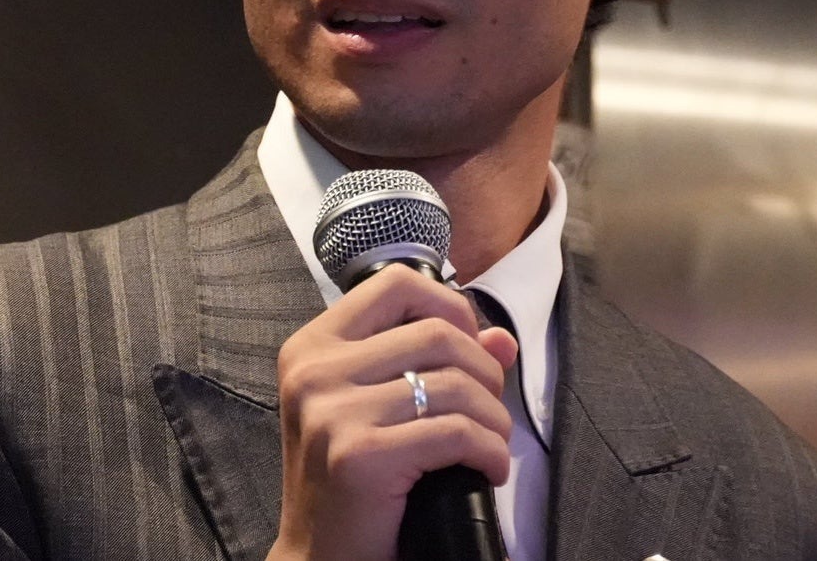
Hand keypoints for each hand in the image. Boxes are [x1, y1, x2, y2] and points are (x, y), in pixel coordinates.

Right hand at [266, 264, 517, 560]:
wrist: (319, 560)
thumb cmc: (351, 478)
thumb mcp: (381, 406)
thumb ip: (436, 361)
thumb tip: (502, 340)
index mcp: (314, 345)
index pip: (395, 284)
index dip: (447, 305)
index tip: (467, 344)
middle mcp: (316, 370)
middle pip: (435, 332)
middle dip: (483, 369)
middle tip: (489, 405)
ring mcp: (333, 412)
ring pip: (453, 383)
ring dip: (493, 415)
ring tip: (494, 441)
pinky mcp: (360, 457)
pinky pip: (456, 432)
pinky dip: (490, 451)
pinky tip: (489, 468)